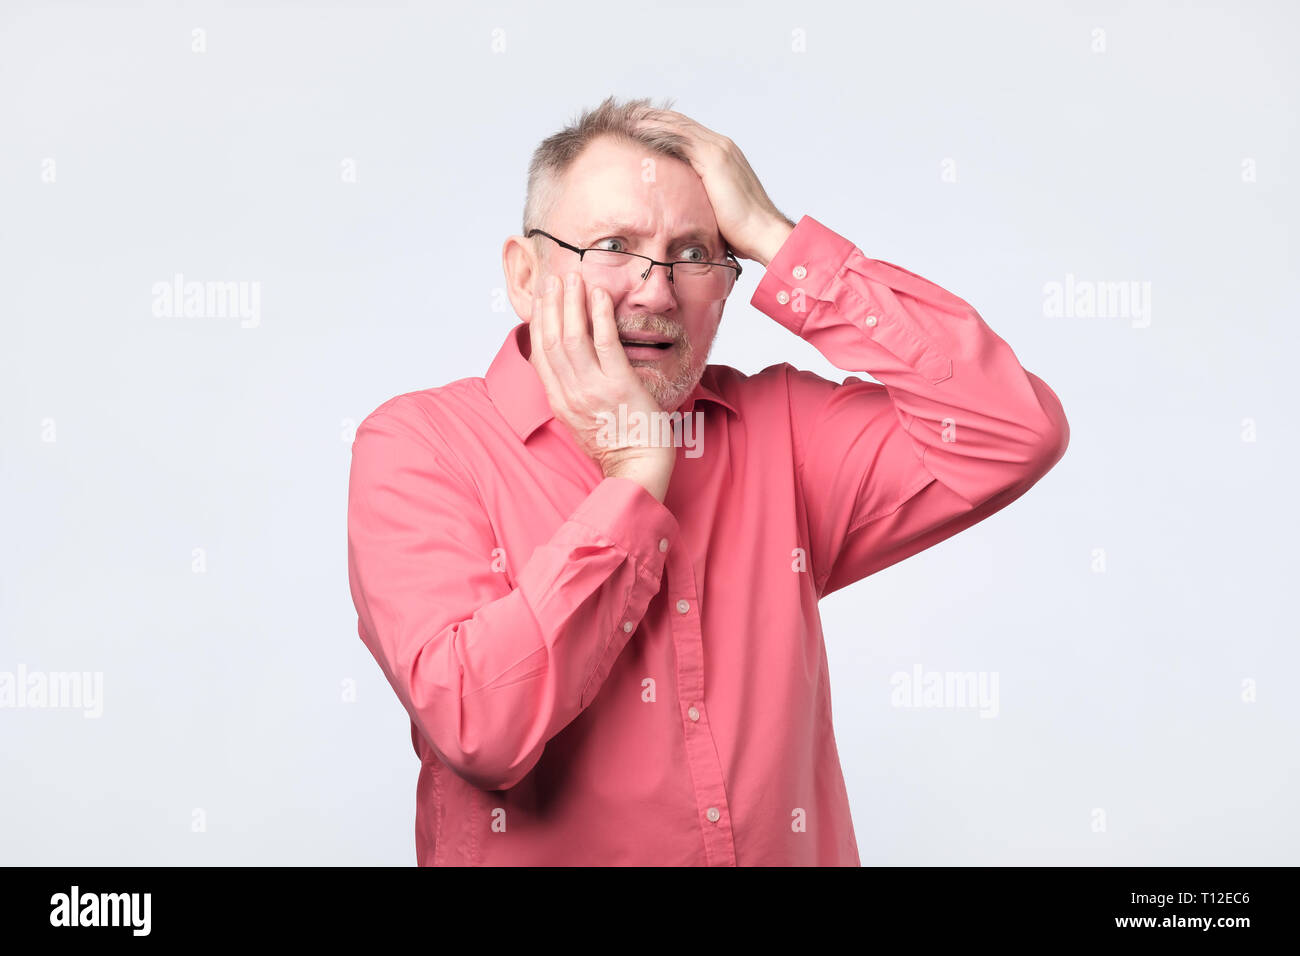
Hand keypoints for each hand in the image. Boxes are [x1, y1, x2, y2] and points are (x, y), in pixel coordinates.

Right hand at [528, 270, 674, 501]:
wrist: (638, 467)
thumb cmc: (616, 444)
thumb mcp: (580, 419)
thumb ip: (570, 392)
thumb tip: (566, 367)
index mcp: (559, 401)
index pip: (541, 354)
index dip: (540, 322)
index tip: (543, 299)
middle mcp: (571, 394)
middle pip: (552, 340)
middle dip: (551, 305)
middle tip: (554, 278)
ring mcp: (594, 390)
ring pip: (573, 337)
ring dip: (571, 303)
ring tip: (573, 278)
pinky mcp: (619, 386)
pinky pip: (605, 343)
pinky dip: (599, 315)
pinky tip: (599, 295)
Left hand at [632, 108, 795, 266]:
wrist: (763, 233)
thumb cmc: (743, 230)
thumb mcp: (715, 208)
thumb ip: (699, 198)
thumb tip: (682, 209)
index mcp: (723, 155)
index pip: (688, 133)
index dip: (664, 127)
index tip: (641, 127)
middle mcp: (722, 146)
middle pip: (681, 123)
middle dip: (653, 117)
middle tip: (627, 115)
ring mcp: (718, 149)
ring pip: (678, 125)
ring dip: (651, 120)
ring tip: (627, 119)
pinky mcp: (713, 158)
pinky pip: (680, 138)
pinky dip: (658, 132)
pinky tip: (639, 131)